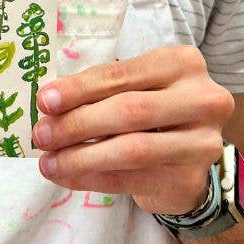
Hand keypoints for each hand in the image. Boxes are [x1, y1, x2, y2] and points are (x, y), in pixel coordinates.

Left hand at [31, 46, 233, 215]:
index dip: (80, 88)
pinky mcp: (191, 180)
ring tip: (48, 162)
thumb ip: (101, 89)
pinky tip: (67, 177)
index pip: (123, 74)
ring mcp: (202, 143)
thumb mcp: (135, 85)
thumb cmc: (154, 105)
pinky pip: (132, 180)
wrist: (191, 152)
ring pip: (132, 150)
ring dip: (81, 157)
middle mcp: (202, 100)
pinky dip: (93, 179)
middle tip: (41, 134)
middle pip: (129, 110)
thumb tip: (49, 102)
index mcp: (182, 63)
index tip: (45, 100)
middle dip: (77, 123)